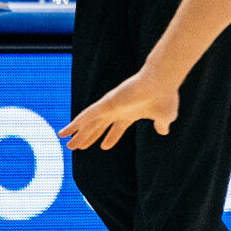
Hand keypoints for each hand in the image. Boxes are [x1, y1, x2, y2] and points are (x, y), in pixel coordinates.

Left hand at [59, 73, 179, 149]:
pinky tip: (66, 131)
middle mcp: (118, 110)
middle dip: (88, 137)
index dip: (110, 138)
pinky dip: (76, 123)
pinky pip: (86, 115)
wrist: (161, 83)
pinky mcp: (106, 103)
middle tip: (77, 147)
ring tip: (67, 145)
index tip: (104, 147)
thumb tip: (164, 131)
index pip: (117, 128)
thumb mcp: (165, 117)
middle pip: (98, 127)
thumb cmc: (164, 98)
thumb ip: (162, 125)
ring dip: (78, 134)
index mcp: (131, 114)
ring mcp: (110, 107)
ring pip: (89, 123)